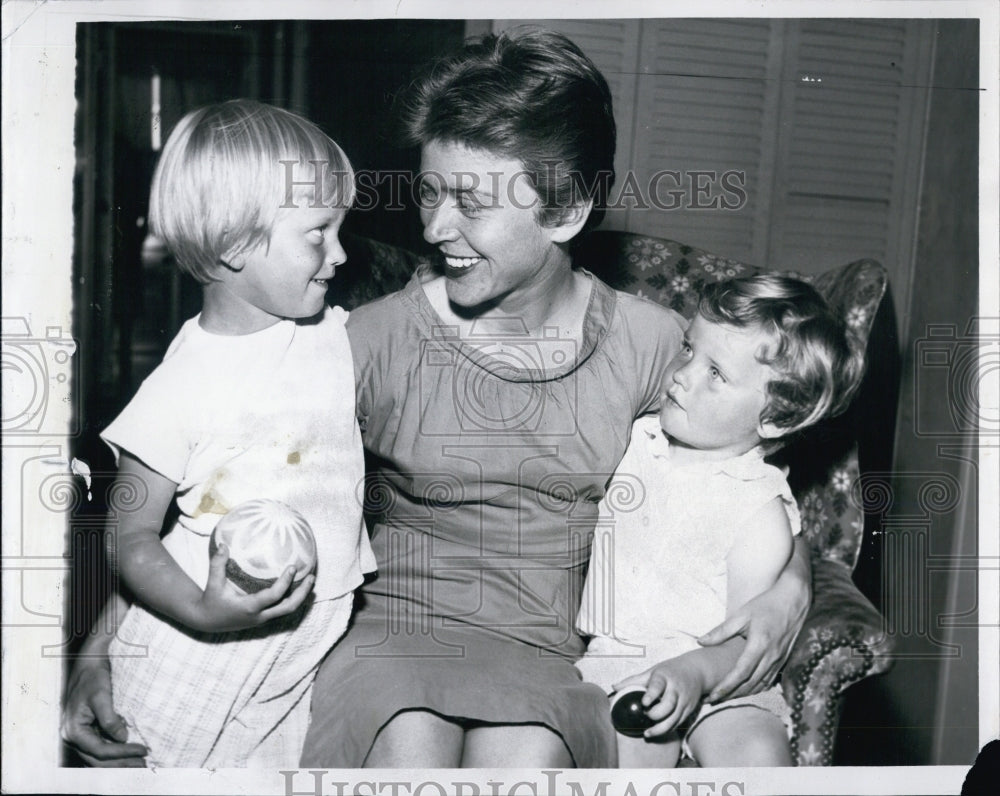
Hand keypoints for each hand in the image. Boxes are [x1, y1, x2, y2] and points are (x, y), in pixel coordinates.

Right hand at [60, 658, 147, 766]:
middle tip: (144, 765)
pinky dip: (115, 752)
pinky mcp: (87, 731)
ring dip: (119, 762)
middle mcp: (73, 737)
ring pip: (98, 757)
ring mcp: (79, 735)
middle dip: (122, 763)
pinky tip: (130, 752)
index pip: (99, 750)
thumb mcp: (101, 696)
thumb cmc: (93, 677)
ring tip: (139, 764)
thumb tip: (122, 739)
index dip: (122, 753)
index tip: (143, 750)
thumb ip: (109, 719)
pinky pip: (100, 747)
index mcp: (73, 730)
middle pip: (98, 759)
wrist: (88, 664)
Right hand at [191, 543, 314, 631]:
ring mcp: (262, 619)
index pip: (273, 596)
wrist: (207, 621)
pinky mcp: (263, 619)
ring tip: (310, 580)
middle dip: (302, 593)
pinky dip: (292, 599)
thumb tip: (223, 545)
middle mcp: (259, 616)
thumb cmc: (211, 600)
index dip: (285, 583)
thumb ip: (217, 564)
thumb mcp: (213, 583)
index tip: (293, 567)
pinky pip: (282, 610)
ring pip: (288, 611)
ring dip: (301, 597)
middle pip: (288, 608)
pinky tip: (298, 586)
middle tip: (311, 576)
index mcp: (249, 607)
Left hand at [613, 661, 703, 737]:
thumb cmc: (670, 671)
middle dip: (656, 714)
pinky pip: (679, 722)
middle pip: (668, 705)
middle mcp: (676, 688)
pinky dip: (668, 729)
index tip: (644, 703)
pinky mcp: (690, 709)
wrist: (697, 671)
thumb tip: (614, 687)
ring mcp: (685, 700)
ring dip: (661, 728)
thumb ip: (634, 680)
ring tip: (647, 733)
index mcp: (664, 676)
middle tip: (645, 716)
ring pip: (674, 718)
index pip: (658, 685)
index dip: (652, 694)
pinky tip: (657, 732)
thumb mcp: (653, 671)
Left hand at [697, 569, 809, 700]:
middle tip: (713, 701)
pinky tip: (745, 690)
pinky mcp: (783, 660)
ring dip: (743, 694)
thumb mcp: (741, 614)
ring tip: (726, 698)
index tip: (712, 695)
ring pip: (761, 685)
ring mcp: (779, 660)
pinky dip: (756, 688)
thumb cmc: (765, 604)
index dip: (726, 687)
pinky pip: (769, 680)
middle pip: (750, 684)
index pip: (740, 673)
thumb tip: (700, 641)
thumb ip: (721, 631)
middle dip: (731, 695)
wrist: (793, 600)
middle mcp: (771, 656)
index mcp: (759, 645)